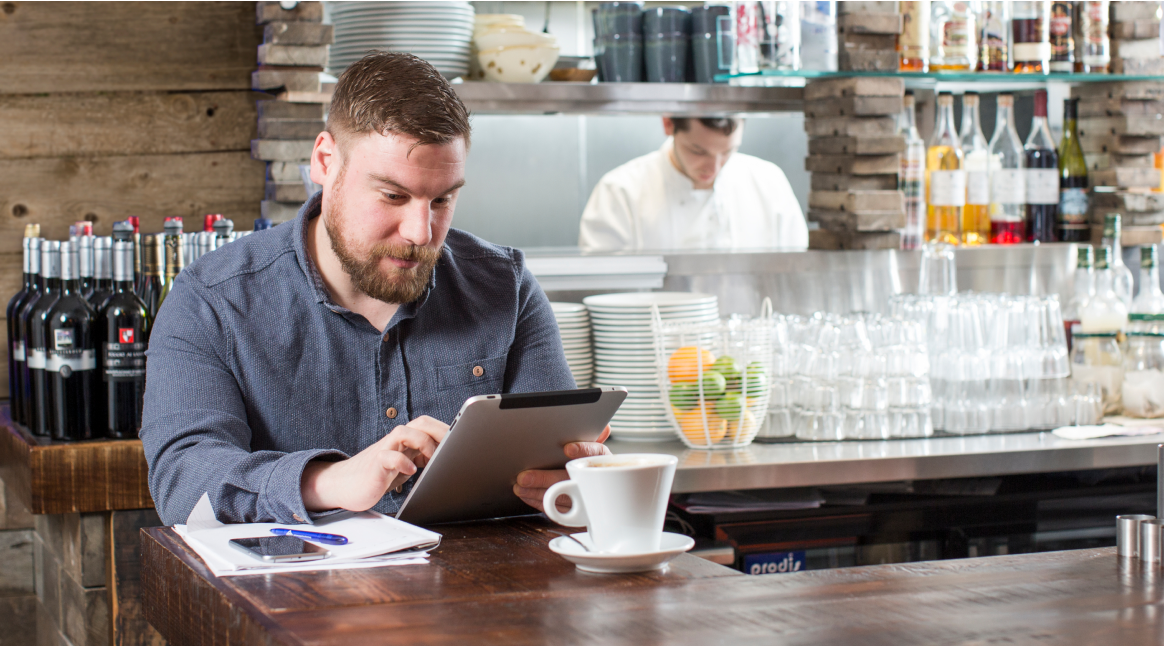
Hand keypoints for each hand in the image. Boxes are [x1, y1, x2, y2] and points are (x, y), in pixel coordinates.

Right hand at [301, 415, 448, 512]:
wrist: (345, 485)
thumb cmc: (379, 475)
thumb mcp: (405, 464)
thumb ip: (422, 457)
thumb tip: (450, 459)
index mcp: (406, 440)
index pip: (429, 425)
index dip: (447, 431)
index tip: (460, 446)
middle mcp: (396, 441)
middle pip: (421, 422)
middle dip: (440, 432)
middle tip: (451, 450)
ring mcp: (385, 450)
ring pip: (404, 432)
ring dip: (423, 443)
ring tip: (430, 460)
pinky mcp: (375, 464)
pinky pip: (389, 457)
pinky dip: (403, 462)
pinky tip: (412, 471)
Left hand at [513, 425, 610, 512]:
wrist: (603, 487)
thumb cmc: (589, 461)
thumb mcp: (592, 446)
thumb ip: (593, 436)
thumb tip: (604, 428)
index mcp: (601, 457)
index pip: (595, 451)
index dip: (582, 450)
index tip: (568, 449)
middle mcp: (594, 477)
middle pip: (571, 478)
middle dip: (545, 478)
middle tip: (524, 477)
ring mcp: (587, 496)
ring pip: (561, 497)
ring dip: (537, 493)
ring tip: (520, 487)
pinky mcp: (577, 511)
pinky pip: (558, 509)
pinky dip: (540, 503)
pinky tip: (526, 496)